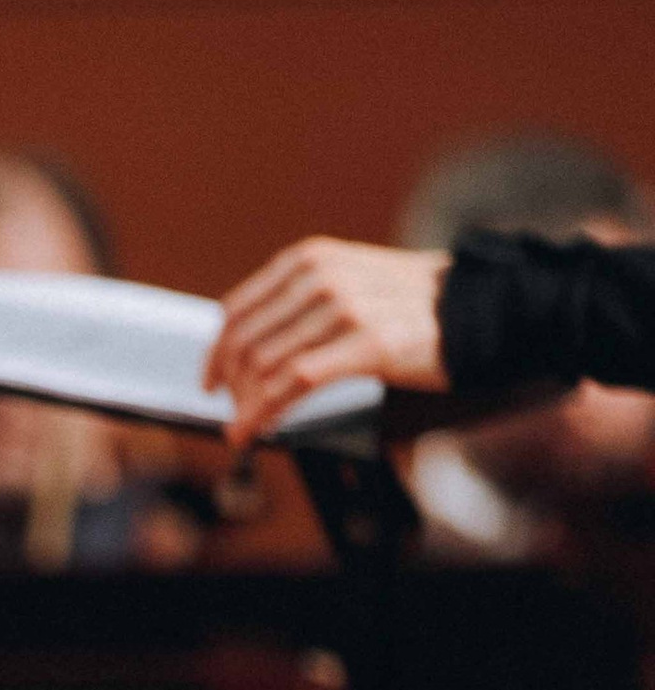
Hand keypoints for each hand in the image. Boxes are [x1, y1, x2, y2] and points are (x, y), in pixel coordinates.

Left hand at [206, 239, 448, 456]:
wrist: (478, 307)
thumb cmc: (412, 303)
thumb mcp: (350, 280)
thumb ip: (303, 301)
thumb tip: (251, 343)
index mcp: (310, 259)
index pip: (238, 310)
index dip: (216, 352)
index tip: (211, 381)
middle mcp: (322, 277)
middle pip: (246, 342)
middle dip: (230, 386)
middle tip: (229, 414)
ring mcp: (344, 308)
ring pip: (266, 365)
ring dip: (245, 406)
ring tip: (242, 429)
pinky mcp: (366, 343)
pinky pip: (296, 383)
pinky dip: (267, 412)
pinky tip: (259, 430)